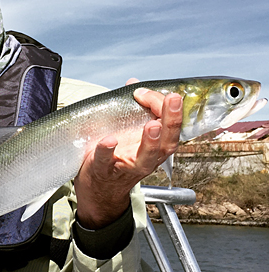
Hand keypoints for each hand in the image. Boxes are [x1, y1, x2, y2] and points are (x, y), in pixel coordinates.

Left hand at [74, 78, 182, 228]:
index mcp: (155, 146)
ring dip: (150, 142)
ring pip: (145, 158)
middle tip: (172, 100)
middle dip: (171, 121)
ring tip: (151, 125)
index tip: (145, 91)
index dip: (164, 106)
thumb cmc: (116, 157)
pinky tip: (109, 141)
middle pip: (166, 142)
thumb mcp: (128, 131)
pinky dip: (107, 152)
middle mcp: (147, 158)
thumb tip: (134, 83)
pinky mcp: (104, 170)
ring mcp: (126, 166)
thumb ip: (133, 108)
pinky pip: (106, 162)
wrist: (98, 188)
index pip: (169, 125)